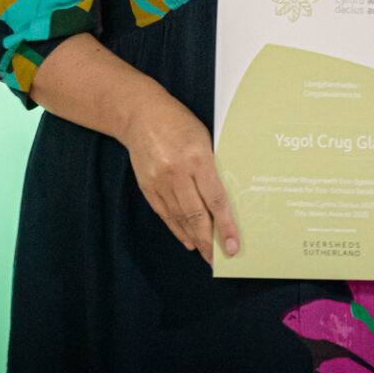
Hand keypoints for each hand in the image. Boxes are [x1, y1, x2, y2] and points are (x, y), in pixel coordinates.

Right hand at [121, 90, 239, 262]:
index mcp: (197, 157)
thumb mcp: (204, 138)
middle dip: (209, 240)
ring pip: (180, 218)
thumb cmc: (179, 123)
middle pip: (196, 215)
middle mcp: (177, 172)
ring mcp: (159, 181)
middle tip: (219, 258)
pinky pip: (164, 214)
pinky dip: (176, 229)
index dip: (226, 227)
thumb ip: (212, 167)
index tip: (233, 246)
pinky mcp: (146, 186)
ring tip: (205, 252)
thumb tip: (224, 202)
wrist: (140, 114)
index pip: (216, 200)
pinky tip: (187, 239)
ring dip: (194, 238)